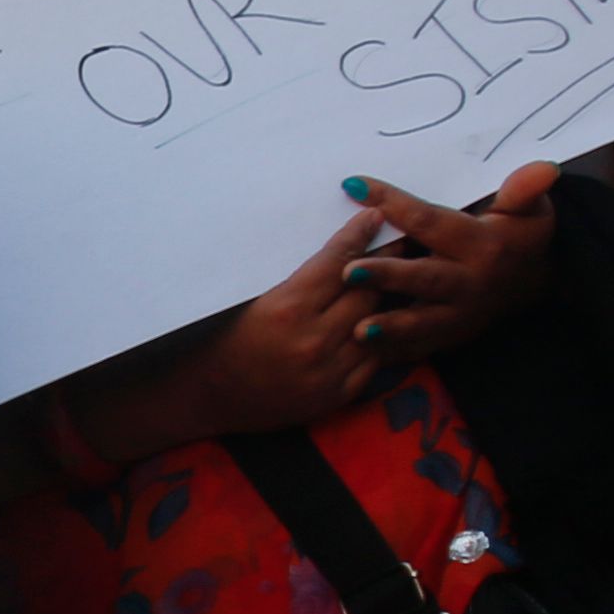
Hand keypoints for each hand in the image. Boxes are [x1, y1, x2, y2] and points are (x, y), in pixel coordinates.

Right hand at [45, 218, 386, 471]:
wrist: (208, 395)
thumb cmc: (226, 338)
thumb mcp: (258, 300)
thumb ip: (304, 279)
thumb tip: (344, 250)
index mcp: (287, 308)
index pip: (338, 263)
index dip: (359, 236)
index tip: (375, 218)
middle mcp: (312, 340)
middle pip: (367, 291)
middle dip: (387, 263)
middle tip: (402, 242)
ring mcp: (328, 371)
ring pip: (378, 324)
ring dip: (391, 300)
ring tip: (404, 279)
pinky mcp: (336, 395)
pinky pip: (376, 359)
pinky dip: (384, 338)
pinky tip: (390, 321)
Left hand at [343, 162, 561, 360]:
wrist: (535, 282)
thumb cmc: (520, 234)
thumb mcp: (530, 209)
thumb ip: (525, 190)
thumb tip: (544, 168)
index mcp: (482, 245)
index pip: (431, 221)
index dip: (393, 202)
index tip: (355, 185)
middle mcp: (469, 283)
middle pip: (424, 278)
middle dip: (388, 276)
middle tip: (351, 272)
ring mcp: (459, 315)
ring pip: (421, 322)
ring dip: (390, 326)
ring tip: (358, 329)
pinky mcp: (451, 338)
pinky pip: (419, 348)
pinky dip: (393, 353)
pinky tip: (362, 353)